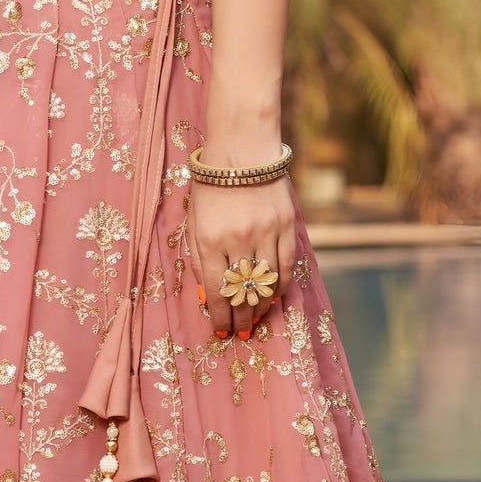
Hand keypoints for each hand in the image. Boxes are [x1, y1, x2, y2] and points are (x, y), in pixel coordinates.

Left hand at [184, 174, 295, 338]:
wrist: (242, 149)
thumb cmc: (211, 187)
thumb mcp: (194, 222)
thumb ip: (200, 259)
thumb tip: (209, 295)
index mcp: (209, 239)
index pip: (217, 291)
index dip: (220, 316)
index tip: (221, 331)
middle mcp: (238, 239)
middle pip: (243, 293)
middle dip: (241, 319)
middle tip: (240, 332)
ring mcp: (266, 232)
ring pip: (267, 283)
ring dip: (262, 307)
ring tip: (256, 319)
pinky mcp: (286, 225)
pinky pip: (286, 266)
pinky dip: (280, 286)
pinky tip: (273, 296)